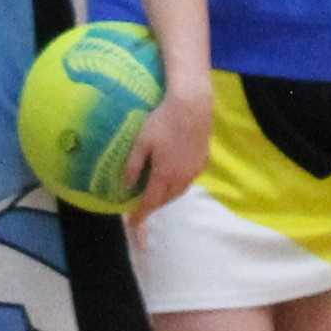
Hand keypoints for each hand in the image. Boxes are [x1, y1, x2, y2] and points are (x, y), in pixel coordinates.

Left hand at [127, 73, 214, 218]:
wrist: (192, 107)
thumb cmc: (162, 122)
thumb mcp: (141, 143)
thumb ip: (133, 166)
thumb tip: (126, 186)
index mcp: (165, 174)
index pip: (151, 202)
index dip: (141, 214)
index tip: (133, 224)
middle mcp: (182, 177)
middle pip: (166, 199)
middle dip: (154, 206)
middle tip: (142, 208)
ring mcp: (195, 170)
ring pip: (179, 192)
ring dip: (167, 197)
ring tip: (156, 196)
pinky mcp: (203, 162)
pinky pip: (188, 181)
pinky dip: (178, 186)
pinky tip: (172, 180)